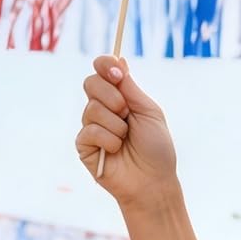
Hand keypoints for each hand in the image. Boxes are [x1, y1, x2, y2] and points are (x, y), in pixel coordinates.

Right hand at [77, 56, 180, 207]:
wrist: (153, 182)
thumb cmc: (156, 149)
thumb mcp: (148, 111)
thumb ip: (130, 87)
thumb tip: (119, 58)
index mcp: (119, 97)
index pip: (101, 70)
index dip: (105, 65)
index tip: (118, 73)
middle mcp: (102, 109)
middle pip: (90, 83)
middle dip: (112, 97)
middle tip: (127, 114)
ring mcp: (91, 127)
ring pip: (92, 108)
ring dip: (116, 124)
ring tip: (126, 139)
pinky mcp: (84, 146)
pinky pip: (89, 131)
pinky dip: (108, 140)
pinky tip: (116, 151)